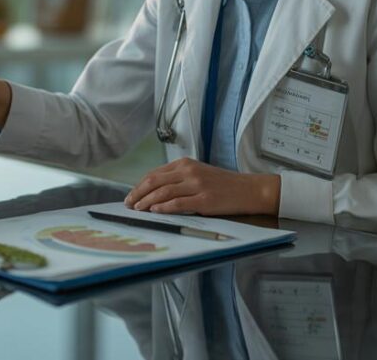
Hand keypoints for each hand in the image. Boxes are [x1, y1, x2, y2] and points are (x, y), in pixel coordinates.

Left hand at [124, 158, 280, 215]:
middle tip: (129, 204)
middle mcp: (189, 171)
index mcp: (185, 164)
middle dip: (138, 194)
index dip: (139, 186)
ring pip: (163, 192)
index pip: (154, 174)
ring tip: (138, 209)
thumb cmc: (222, 184)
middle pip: (154, 182)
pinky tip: (155, 211)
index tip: (131, 196)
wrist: (248, 190)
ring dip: (147, 202)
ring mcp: (197, 185)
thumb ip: (177, 179)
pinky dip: (164, 207)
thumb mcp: (198, 174)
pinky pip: (178, 203)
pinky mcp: (204, 199)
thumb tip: (153, 192)